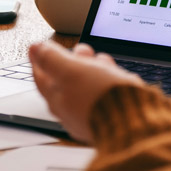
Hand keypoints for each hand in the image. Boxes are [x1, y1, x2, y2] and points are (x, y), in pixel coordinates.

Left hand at [29, 41, 143, 142]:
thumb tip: (35, 48)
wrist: (134, 123)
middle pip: (65, 80)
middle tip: (80, 50)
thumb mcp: (72, 71)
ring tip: (101, 59)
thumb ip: (52, 59)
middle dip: (73, 61)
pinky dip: (107, 80)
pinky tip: (114, 74)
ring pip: (87, 85)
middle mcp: (70, 110)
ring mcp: (90, 114)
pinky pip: (104, 93)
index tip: (37, 47)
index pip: (41, 77)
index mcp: (56, 99)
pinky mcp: (109, 116)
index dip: (39, 58)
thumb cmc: (101, 99)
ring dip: (93, 68)